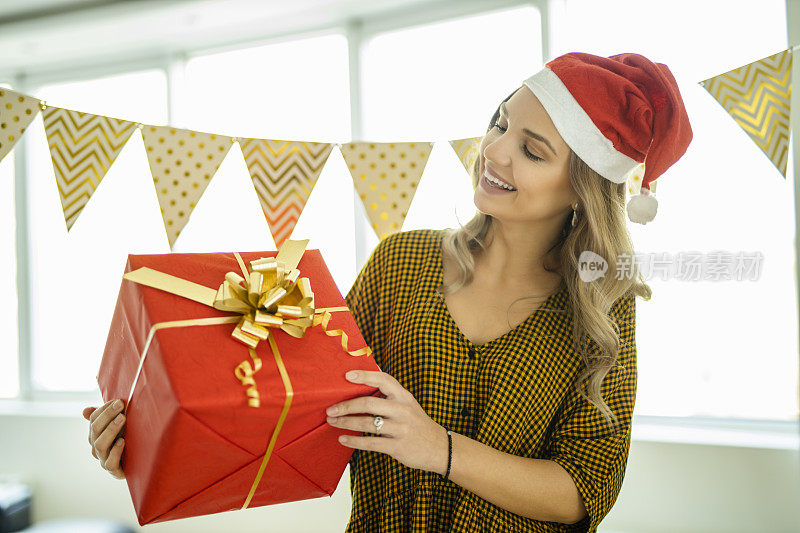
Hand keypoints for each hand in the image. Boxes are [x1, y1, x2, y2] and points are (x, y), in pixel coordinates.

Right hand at [82, 399, 126, 479]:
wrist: (139, 464)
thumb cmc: (127, 440)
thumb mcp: (119, 426)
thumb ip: (106, 417)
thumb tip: (85, 411)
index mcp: (96, 435)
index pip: (94, 420)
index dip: (104, 409)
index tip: (117, 400)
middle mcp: (97, 447)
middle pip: (96, 429)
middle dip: (107, 415)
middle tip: (120, 404)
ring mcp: (104, 459)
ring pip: (100, 445)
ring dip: (111, 430)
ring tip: (122, 418)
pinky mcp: (114, 471)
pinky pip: (110, 463)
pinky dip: (115, 452)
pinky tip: (122, 441)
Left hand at [325, 371, 448, 474]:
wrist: (440, 448)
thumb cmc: (417, 424)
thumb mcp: (408, 404)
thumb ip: (390, 395)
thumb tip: (366, 379)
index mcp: (404, 396)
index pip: (384, 380)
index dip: (365, 375)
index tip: (347, 375)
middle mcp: (403, 410)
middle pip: (369, 403)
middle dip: (346, 406)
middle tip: (331, 409)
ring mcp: (401, 429)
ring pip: (368, 423)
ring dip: (346, 422)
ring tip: (332, 422)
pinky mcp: (398, 446)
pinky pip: (371, 443)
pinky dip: (354, 441)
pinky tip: (343, 439)